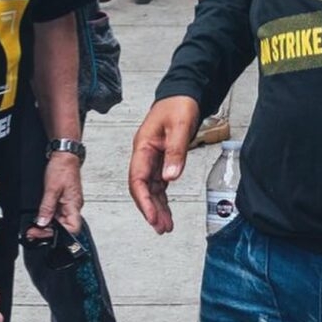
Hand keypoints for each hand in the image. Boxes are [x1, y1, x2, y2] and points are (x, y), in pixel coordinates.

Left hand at [31, 152, 83, 235]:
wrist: (64, 155)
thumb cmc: (62, 168)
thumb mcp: (51, 188)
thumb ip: (47, 207)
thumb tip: (43, 222)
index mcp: (74, 205)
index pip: (72, 229)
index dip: (59, 235)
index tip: (43, 233)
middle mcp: (73, 206)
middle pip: (64, 227)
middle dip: (48, 231)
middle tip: (33, 231)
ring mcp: (69, 204)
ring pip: (59, 221)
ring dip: (47, 225)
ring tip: (34, 226)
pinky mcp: (64, 200)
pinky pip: (57, 214)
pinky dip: (48, 217)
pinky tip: (40, 217)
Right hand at [128, 95, 199, 234]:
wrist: (184, 93)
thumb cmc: (178, 105)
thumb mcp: (180, 126)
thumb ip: (176, 152)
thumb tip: (170, 178)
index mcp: (143, 146)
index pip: (137, 178)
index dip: (143, 200)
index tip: (152, 217)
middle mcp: (144, 153)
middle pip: (141, 187)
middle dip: (150, 209)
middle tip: (161, 227)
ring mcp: (152, 157)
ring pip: (150, 188)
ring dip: (156, 207)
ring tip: (165, 226)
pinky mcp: (161, 159)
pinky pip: (158, 183)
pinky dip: (162, 198)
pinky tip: (166, 210)